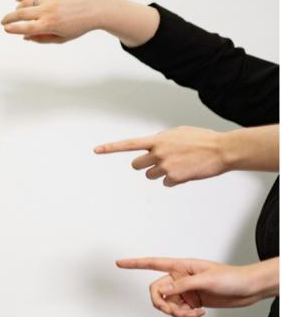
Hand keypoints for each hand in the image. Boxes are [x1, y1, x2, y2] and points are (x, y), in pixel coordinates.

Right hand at [1, 0, 158, 46]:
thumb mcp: (61, 39)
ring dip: (18, 8)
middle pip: (21, 14)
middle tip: (4, 21)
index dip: (12, 29)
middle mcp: (48, 10)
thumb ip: (41, 39)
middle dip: (9, 18)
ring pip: (26, 2)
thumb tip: (25, 37)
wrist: (96, 9)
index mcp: (49, 25)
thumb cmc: (79, 26)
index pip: (24, 28)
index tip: (6, 29)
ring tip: (16, 13)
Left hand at [95, 126, 225, 186]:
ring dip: (160, 173)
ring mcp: (164, 165)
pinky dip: (173, 180)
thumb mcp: (179, 133)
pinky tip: (186, 172)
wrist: (221, 149)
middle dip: (144, 165)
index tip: (96, 150)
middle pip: (137, 165)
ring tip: (178, 165)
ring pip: (150, 175)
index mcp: (158, 139)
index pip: (128, 144)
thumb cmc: (203, 140)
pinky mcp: (173, 178)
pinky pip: (165, 183)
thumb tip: (154, 147)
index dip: (111, 148)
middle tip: (158, 162)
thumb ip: (163, 140)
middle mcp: (157, 152)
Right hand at [117, 257, 278, 316]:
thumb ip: (182, 285)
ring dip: (178, 313)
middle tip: (174, 312)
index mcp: (180, 266)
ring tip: (194, 314)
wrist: (248, 289)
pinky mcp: (191, 302)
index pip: (152, 263)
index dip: (134, 263)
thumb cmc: (231, 278)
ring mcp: (184, 291)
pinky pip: (178, 312)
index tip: (119, 263)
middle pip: (156, 292)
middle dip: (163, 305)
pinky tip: (199, 314)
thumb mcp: (206, 280)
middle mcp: (179, 278)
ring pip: (167, 305)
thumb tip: (163, 291)